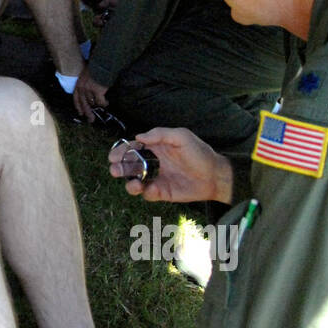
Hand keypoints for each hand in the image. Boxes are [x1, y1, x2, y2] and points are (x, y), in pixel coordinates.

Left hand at [73, 68, 109, 121]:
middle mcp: (82, 88)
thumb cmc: (95, 68)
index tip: (80, 113)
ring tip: (103, 107)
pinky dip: (104, 103)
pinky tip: (107, 103)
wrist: (102, 64)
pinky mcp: (97, 92)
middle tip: (91, 120)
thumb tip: (89, 91)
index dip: (78, 107)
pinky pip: (101, 102)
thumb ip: (86, 83)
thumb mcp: (86, 75)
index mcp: (78, 84)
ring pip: (93, 103)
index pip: (76, 98)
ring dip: (98, 106)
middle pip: (84, 104)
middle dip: (88, 113)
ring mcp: (89, 91)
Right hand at [109, 126, 232, 202]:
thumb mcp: (181, 136)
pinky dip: (143, 192)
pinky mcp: (162, 192)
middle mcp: (153, 162)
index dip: (121, 151)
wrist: (214, 175)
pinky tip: (146, 188)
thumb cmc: (199, 152)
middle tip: (115, 170)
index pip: (133, 148)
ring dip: (128, 182)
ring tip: (131, 184)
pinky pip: (147, 193)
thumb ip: (160, 134)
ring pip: (135, 181)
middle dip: (119, 167)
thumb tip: (138, 137)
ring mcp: (157, 178)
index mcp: (156, 147)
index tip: (113, 156)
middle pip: (129, 165)